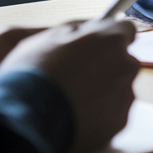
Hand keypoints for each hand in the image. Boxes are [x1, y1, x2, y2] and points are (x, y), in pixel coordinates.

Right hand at [0, 17, 139, 152]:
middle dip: (105, 66)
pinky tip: (76, 117)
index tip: (96, 45)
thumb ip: (77, 29)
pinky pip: (113, 114)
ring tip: (71, 100)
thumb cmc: (34, 75)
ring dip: (103, 92)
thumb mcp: (48, 37)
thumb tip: (86, 29)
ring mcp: (124, 97)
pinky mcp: (118, 123)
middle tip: (76, 75)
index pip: (125, 29)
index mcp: (110, 41)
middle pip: (122, 61)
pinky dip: (100, 115)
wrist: (28, 120)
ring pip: (119, 89)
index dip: (107, 37)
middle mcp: (125, 67)